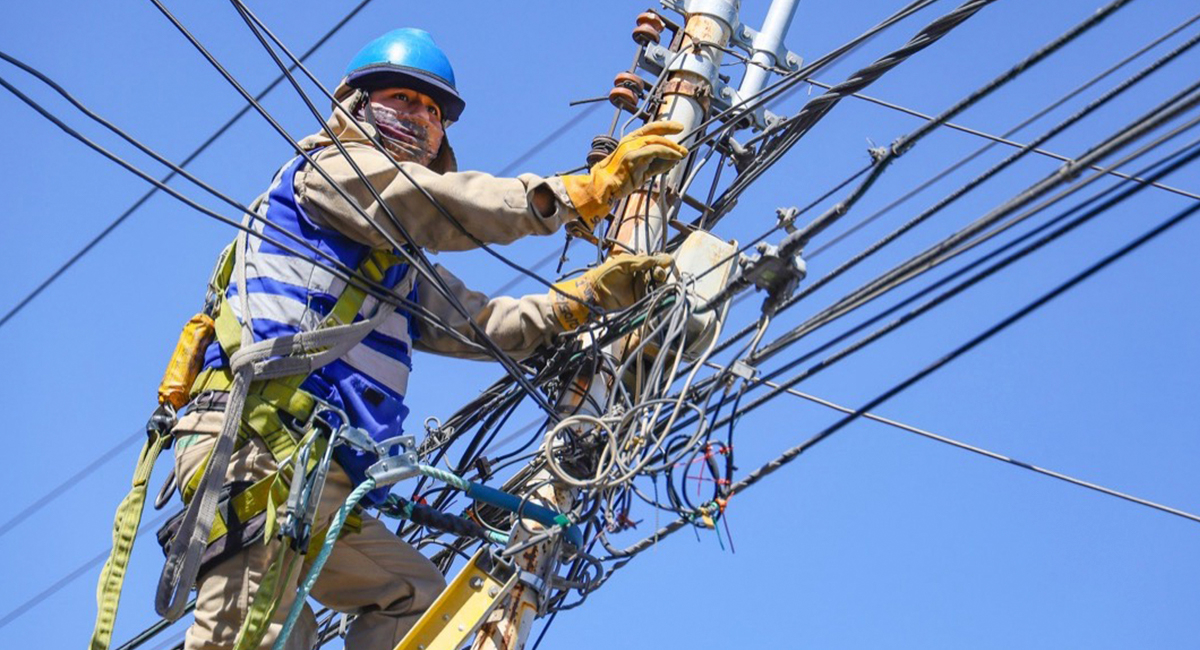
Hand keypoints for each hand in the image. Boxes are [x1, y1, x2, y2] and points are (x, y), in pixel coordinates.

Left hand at [549, 253, 672, 329]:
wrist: (595, 293)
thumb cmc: (606, 274)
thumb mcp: (624, 264)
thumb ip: (642, 262)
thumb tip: (661, 259)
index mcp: (637, 264)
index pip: (654, 261)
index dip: (661, 261)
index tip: (666, 261)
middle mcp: (641, 276)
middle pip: (658, 273)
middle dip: (661, 272)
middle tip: (658, 273)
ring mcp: (641, 288)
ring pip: (658, 285)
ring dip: (660, 282)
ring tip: (657, 280)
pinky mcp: (640, 300)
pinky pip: (652, 297)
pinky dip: (657, 294)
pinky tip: (658, 291)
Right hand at [561, 121, 688, 229]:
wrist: (601, 187)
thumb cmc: (618, 181)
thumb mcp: (640, 170)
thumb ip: (656, 164)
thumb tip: (672, 161)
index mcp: (629, 141)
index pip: (650, 128)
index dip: (665, 126)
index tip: (678, 127)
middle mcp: (630, 141)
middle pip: (655, 132)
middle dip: (672, 136)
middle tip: (684, 146)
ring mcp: (630, 147)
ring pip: (656, 141)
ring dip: (672, 147)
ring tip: (682, 153)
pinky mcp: (633, 156)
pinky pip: (655, 151)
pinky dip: (668, 153)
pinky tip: (675, 157)